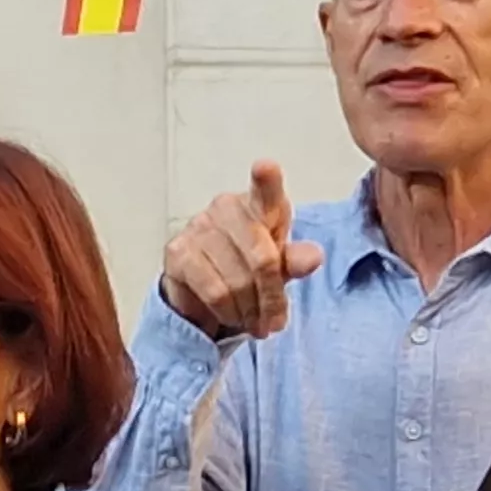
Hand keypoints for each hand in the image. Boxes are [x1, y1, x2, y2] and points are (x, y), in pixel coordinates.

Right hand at [160, 162, 328, 340]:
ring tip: (255, 322)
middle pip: (261, 259)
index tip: (265, 167)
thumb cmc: (248, 266)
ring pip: (236, 281)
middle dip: (271, 298)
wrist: (205, 287)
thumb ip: (295, 260)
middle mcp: (226, 207)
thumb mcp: (280, 265)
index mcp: (260, 203)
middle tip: (275, 321)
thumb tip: (312, 258)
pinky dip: (227, 312)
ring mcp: (198, 226)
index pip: (265, 189)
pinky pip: (212, 290)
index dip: (266, 179)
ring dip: (249, 311)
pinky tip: (232, 316)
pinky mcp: (178, 251)